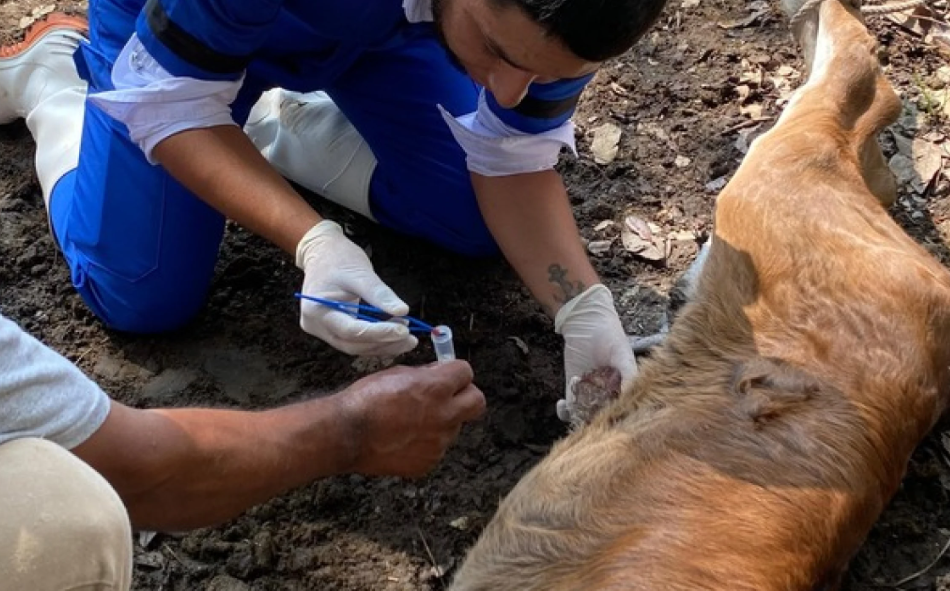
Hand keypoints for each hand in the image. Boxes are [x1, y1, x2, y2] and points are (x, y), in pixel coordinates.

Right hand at [297, 220, 417, 355]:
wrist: (322, 253)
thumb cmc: (338, 258)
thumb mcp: (360, 272)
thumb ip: (379, 294)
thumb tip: (402, 311)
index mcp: (317, 310)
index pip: (350, 330)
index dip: (378, 333)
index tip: (403, 330)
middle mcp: (316, 325)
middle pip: (353, 344)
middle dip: (383, 343)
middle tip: (410, 338)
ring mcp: (323, 330)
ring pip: (355, 346)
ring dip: (383, 344)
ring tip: (407, 337)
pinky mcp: (333, 330)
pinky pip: (355, 340)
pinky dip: (376, 339)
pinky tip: (395, 335)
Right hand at [338, 360, 485, 477]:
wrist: (347, 435)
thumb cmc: (366, 401)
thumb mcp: (397, 374)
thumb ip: (425, 375)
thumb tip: (439, 373)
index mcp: (437, 388)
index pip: (466, 372)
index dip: (456, 372)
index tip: (448, 375)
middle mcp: (444, 415)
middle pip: (477, 402)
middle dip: (466, 396)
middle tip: (449, 397)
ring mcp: (438, 442)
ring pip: (454, 427)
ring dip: (441, 422)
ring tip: (411, 422)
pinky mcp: (428, 462)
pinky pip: (436, 449)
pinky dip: (426, 443)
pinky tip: (404, 439)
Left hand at [554, 284, 636, 422]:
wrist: (585, 321)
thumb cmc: (610, 336)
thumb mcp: (622, 354)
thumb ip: (629, 374)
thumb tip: (632, 395)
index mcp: (626, 388)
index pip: (624, 410)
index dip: (618, 419)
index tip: (609, 419)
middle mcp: (609, 394)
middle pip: (603, 416)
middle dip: (595, 421)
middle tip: (587, 414)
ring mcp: (590, 392)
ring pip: (585, 415)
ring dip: (578, 416)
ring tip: (574, 405)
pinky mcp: (573, 388)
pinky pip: (570, 407)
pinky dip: (564, 411)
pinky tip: (562, 404)